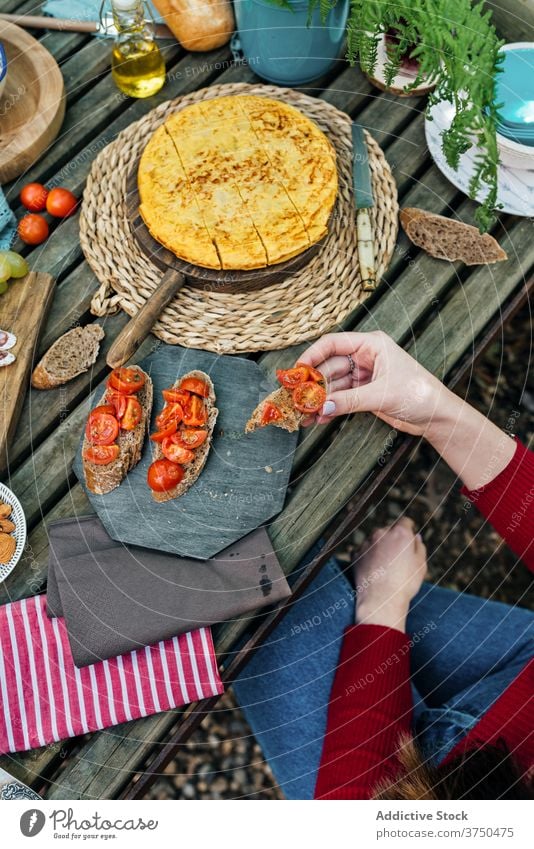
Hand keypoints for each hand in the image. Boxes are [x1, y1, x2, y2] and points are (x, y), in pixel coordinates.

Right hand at [298, 330, 449, 434]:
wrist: (436, 416)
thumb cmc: (418, 394)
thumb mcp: (382, 395)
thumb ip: (350, 400)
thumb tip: (323, 407)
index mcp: (372, 345)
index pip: (334, 343)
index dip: (313, 355)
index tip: (298, 370)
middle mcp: (365, 357)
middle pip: (329, 367)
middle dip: (313, 384)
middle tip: (297, 399)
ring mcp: (363, 376)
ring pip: (333, 385)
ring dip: (319, 400)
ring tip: (304, 415)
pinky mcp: (364, 393)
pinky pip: (340, 399)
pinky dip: (330, 409)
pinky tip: (319, 420)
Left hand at [353, 518, 426, 631]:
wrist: (381, 600)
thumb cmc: (405, 583)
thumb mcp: (420, 565)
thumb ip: (419, 547)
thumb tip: (416, 537)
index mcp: (401, 533)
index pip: (405, 522)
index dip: (409, 529)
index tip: (409, 536)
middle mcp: (382, 533)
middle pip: (389, 530)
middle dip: (393, 539)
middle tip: (398, 557)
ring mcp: (367, 542)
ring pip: (375, 539)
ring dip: (380, 546)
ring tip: (386, 566)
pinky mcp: (356, 553)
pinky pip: (364, 550)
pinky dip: (368, 556)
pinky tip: (374, 569)